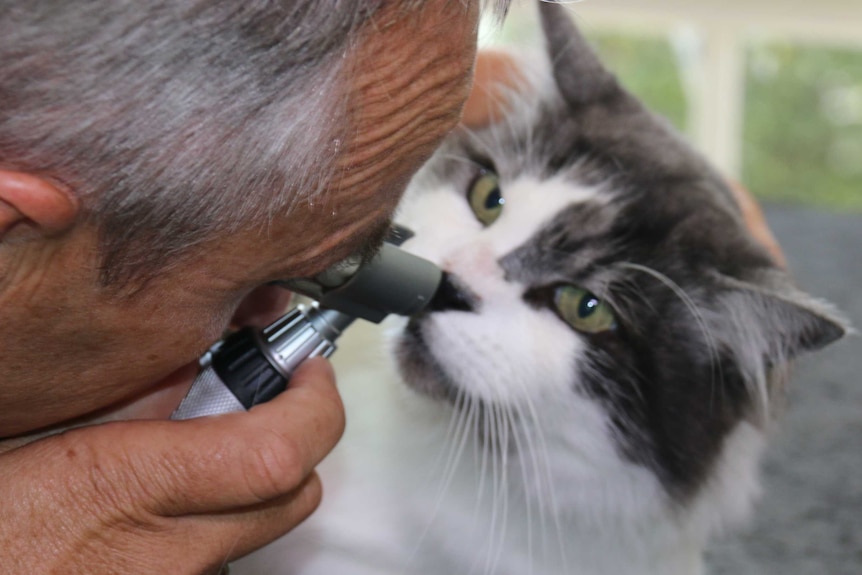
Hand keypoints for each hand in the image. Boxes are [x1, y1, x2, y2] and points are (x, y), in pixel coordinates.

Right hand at [0, 358, 343, 573]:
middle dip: (302, 436)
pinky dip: (217, 517)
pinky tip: (167, 501)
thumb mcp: (37, 434)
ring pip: (264, 525)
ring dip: (256, 481)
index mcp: (131, 486)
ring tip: (202, 450)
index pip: (278, 452)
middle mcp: (170, 553)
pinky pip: (225, 553)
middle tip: (272, 397)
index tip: (309, 368)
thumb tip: (194, 363)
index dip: (315, 402)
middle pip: (296, 493)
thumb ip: (126, 398)